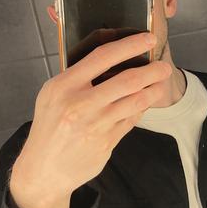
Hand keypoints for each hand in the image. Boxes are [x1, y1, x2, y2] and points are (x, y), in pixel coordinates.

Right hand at [10, 31, 171, 207]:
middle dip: (152, 71)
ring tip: (160, 83)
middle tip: (164, 67)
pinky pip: (131, 120)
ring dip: (153, 90)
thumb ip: (77, 77)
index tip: (147, 39)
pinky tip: (145, 102)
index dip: (129, 45)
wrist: (42, 169)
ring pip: (135, 102)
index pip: (102, 57)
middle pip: (127, 80)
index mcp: (64, 86)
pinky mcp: (106, 142)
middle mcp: (80, 104)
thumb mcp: (51, 95)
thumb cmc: (49, 127)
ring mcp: (95, 125)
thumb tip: (111, 57)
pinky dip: (141, 109)